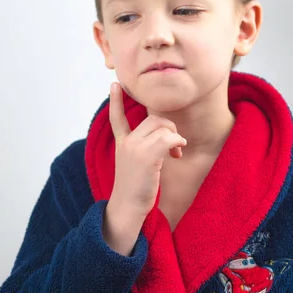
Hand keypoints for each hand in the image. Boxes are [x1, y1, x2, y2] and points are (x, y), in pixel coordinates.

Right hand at [108, 82, 186, 217]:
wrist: (128, 208)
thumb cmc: (135, 190)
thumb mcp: (134, 164)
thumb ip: (143, 148)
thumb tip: (166, 136)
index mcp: (121, 144)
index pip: (116, 118)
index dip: (116, 101)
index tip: (114, 84)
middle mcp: (126, 143)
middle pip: (154, 119)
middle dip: (169, 129)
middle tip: (175, 146)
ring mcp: (135, 148)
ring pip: (163, 127)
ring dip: (175, 138)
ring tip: (176, 153)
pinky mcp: (146, 156)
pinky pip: (169, 138)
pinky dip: (178, 144)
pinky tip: (178, 154)